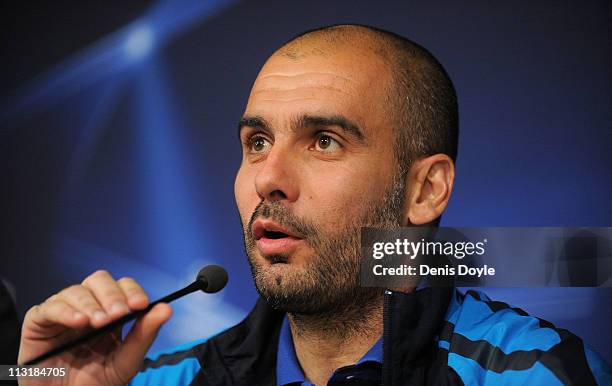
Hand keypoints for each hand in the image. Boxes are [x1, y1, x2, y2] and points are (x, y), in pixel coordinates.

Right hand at [18, 270, 171, 385]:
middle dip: (112, 295)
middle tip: (119, 313)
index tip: (141, 304)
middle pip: (99, 281)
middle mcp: (87, 306)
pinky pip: (50, 307)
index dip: (132, 291)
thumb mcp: (126, 360)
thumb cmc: (95, 382)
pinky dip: (66, 311)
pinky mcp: (39, 322)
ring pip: (76, 290)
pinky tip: (79, 322)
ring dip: (91, 304)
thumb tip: (166, 308)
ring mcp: (63, 312)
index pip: (123, 288)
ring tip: (99, 323)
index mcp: (110, 311)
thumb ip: (144, 334)